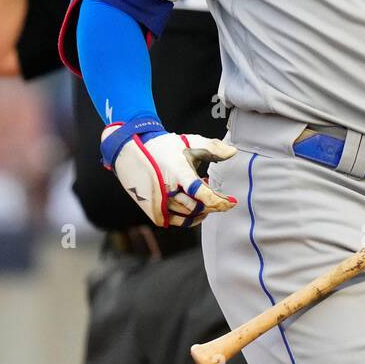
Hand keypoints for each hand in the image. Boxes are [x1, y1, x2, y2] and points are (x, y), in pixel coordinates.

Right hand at [100, 117, 237, 227]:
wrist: (131, 150)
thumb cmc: (163, 146)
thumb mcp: (189, 141)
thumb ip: (212, 147)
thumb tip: (233, 152)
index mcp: (178, 173)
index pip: (202, 194)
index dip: (220, 201)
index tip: (232, 201)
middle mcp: (168, 191)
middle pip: (198, 207)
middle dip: (214, 205)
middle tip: (222, 199)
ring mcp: (159, 203)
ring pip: (189, 215)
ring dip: (203, 210)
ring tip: (207, 198)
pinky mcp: (154, 211)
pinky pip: (177, 222)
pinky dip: (190, 219)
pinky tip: (197, 210)